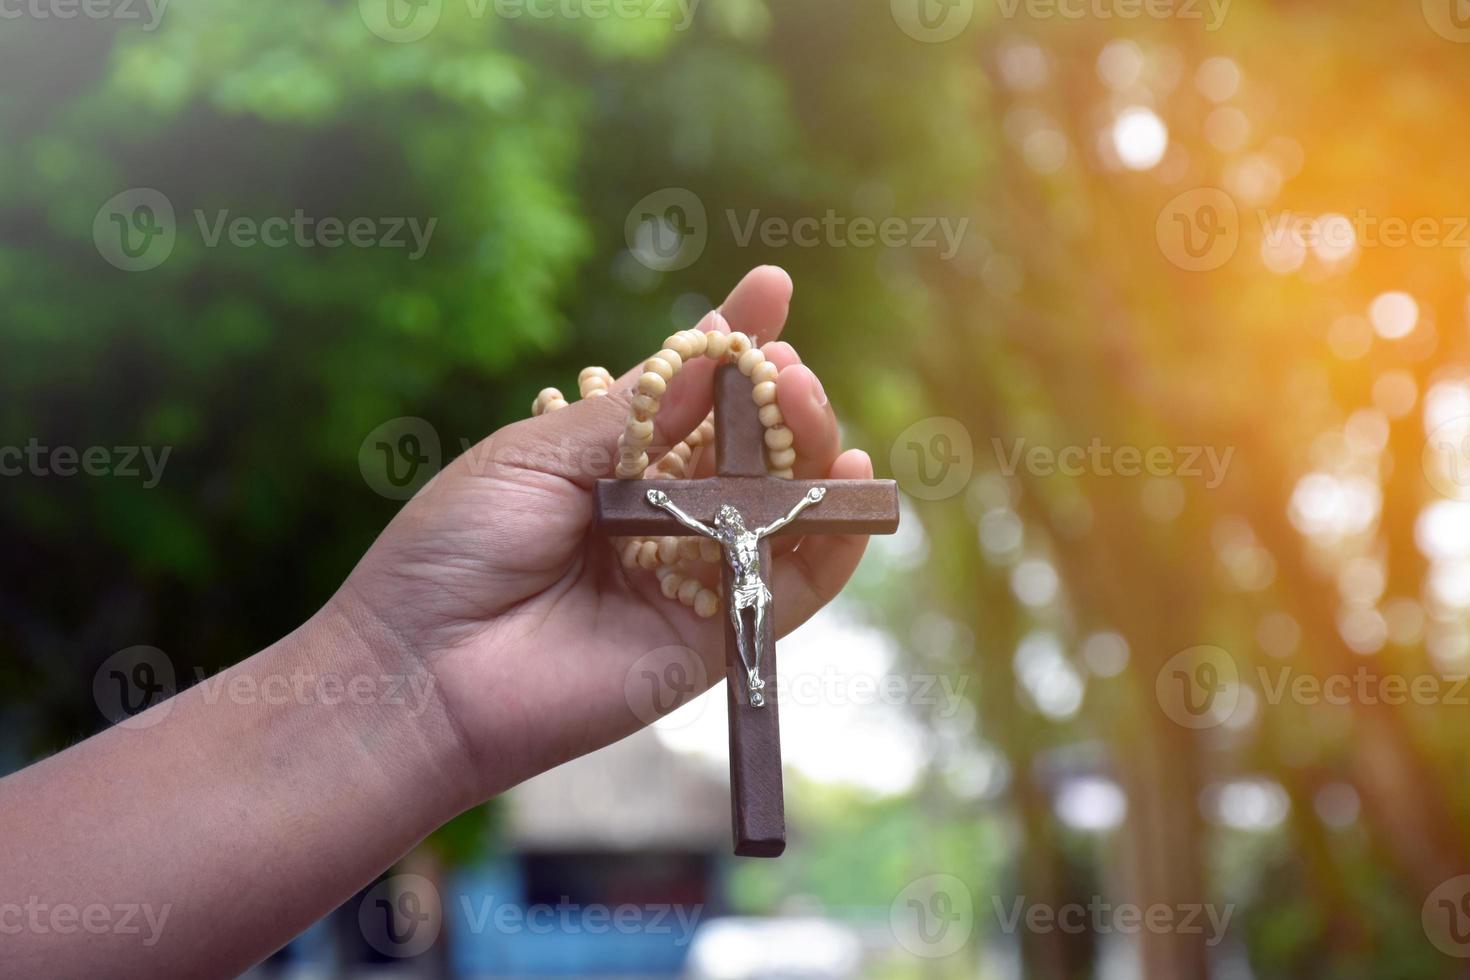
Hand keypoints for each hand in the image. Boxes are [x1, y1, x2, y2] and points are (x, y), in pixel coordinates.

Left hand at [334, 267, 874, 803]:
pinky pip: (790, 591)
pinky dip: (832, 542)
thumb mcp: (535, 455)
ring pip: (781, 510)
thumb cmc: (455, 549)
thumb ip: (630, 415)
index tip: (772, 287)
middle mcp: (663, 516)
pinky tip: (851, 486)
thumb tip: (713, 353)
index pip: (694, 396)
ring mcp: (691, 577)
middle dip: (780, 399)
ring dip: (812, 455)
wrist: (419, 669)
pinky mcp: (711, 640)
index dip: (735, 343)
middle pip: (752, 449)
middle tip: (787, 365)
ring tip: (811, 406)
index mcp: (614, 463)